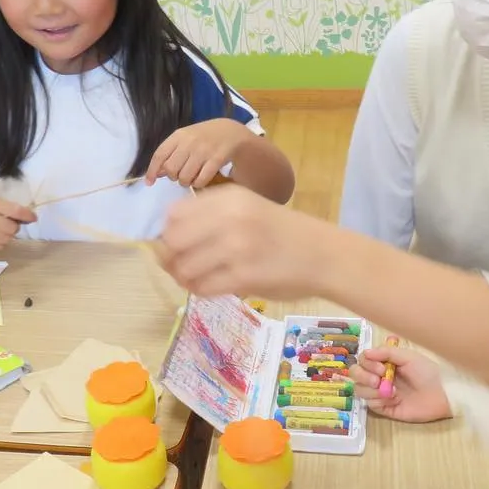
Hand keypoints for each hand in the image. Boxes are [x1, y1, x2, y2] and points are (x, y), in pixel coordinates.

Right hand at [0, 191, 36, 250]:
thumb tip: (26, 217)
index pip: (15, 211)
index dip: (27, 215)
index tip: (33, 218)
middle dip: (15, 226)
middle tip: (11, 223)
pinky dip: (1, 242)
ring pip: (6, 239)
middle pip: (12, 228)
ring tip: (3, 230)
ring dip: (9, 235)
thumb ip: (5, 206)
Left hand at [145, 119, 254, 188]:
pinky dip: (198, 184)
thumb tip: (157, 172)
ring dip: (186, 182)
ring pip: (184, 178)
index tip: (149, 182)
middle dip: (173, 176)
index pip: (159, 155)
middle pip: (171, 169)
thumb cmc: (203, 137)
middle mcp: (190, 142)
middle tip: (180, 174)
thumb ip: (170, 153)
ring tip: (191, 176)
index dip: (152, 171)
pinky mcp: (216, 160)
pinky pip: (200, 181)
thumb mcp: (185, 139)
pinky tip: (201, 178)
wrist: (231, 132)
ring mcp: (204, 151)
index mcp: (179, 135)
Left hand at [154, 184, 333, 298]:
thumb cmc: (283, 233)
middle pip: (173, 241)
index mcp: (229, 197)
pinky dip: (202, 291)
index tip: (180, 245)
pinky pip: (203, 287)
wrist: (324, 255)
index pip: (174, 215)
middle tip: (186, 266)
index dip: (169, 233)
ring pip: (185, 268)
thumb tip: (164, 243)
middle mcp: (230, 218)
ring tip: (201, 279)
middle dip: (172, 258)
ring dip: (186, 278)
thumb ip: (210, 219)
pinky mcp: (244, 276)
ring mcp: (237, 247)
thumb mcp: (248, 209)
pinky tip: (214, 287)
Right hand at [349, 345, 451, 422]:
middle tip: (377, 380)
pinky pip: (370, 404)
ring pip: (359, 390)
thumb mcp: (408, 357)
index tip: (381, 368)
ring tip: (390, 392)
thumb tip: (365, 352)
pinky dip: (378, 400)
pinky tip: (393, 400)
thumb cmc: (427, 372)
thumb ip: (386, 352)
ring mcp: (380, 393)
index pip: (362, 360)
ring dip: (370, 390)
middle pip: (355, 375)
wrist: (441, 394)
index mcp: (384, 362)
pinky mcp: (384, 408)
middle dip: (363, 376)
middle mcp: (379, 376)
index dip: (367, 364)